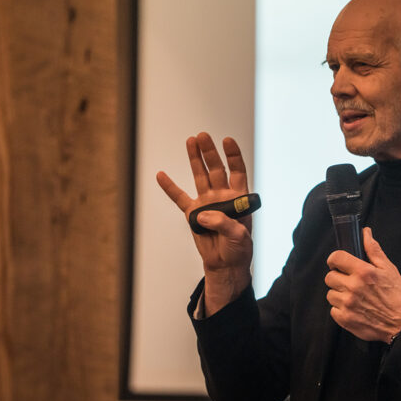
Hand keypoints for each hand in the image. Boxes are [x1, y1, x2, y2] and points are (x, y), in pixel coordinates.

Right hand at [156, 132, 251, 313]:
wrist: (226, 264)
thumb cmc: (238, 249)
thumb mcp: (239, 237)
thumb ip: (225, 223)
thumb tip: (204, 214)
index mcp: (238, 197)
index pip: (237, 171)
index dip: (233, 155)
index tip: (227, 141)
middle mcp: (222, 195)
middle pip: (216, 169)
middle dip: (209, 152)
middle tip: (202, 136)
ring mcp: (207, 202)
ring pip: (200, 176)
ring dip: (195, 159)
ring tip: (191, 141)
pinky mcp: (193, 214)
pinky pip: (179, 198)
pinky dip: (170, 187)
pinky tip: (162, 175)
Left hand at [325, 227, 400, 342]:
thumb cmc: (397, 296)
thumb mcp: (389, 269)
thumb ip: (373, 250)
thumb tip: (365, 233)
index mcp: (363, 272)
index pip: (336, 258)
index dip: (335, 259)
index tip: (339, 263)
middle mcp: (353, 287)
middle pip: (329, 277)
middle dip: (338, 277)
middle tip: (349, 281)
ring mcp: (348, 304)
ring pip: (330, 294)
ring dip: (339, 294)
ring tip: (353, 296)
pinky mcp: (345, 319)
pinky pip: (333, 310)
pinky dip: (340, 309)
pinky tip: (353, 308)